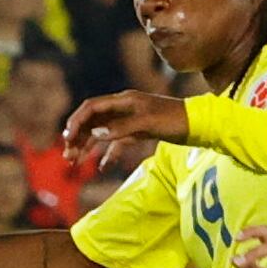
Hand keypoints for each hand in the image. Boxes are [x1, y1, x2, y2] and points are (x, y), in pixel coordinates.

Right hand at [60, 92, 188, 173]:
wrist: (199, 124)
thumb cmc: (175, 120)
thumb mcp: (148, 124)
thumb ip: (122, 128)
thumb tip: (96, 134)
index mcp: (124, 100)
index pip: (92, 107)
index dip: (76, 121)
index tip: (66, 139)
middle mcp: (124, 108)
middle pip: (93, 121)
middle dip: (77, 137)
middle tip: (67, 155)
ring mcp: (130, 120)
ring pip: (101, 132)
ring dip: (87, 146)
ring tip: (75, 162)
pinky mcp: (138, 132)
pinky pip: (117, 143)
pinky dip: (108, 154)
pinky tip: (102, 167)